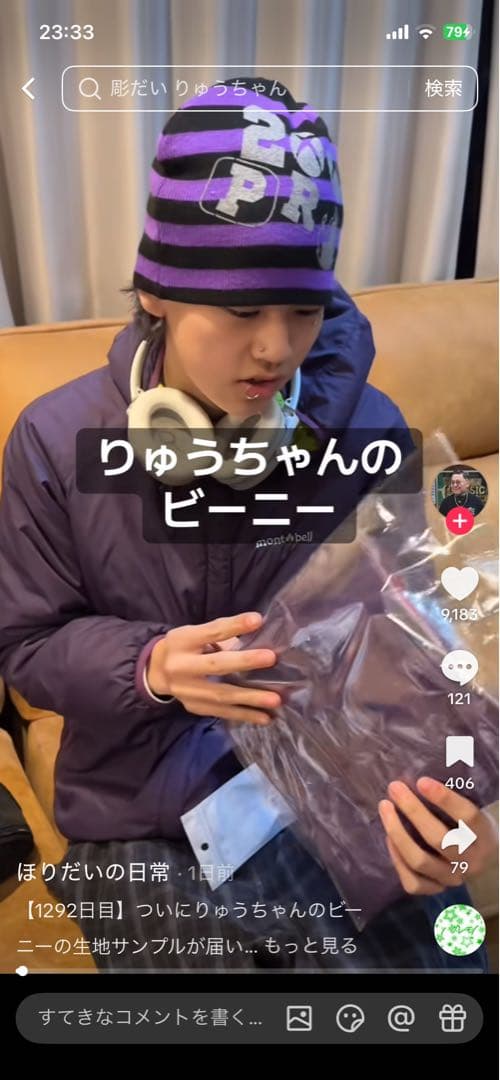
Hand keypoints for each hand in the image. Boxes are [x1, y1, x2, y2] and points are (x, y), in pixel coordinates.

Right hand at [146, 611, 280, 724]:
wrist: (157, 672)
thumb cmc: (186, 648)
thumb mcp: (195, 634)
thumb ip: (221, 635)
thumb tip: (259, 634)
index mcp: (183, 641)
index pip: (211, 631)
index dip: (234, 626)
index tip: (257, 620)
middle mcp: (181, 666)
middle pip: (216, 664)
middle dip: (245, 662)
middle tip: (271, 658)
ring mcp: (186, 691)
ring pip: (221, 695)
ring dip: (250, 699)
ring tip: (275, 700)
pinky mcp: (194, 707)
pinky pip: (222, 712)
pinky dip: (244, 715)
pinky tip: (265, 717)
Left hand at [378, 777, 498, 895]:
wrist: (485, 857)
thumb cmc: (472, 824)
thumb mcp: (474, 807)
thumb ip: (454, 796)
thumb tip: (422, 775)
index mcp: (485, 835)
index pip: (467, 817)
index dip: (444, 799)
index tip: (421, 781)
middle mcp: (471, 860)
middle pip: (438, 839)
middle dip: (413, 811)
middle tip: (395, 788)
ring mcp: (453, 878)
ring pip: (420, 860)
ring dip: (397, 832)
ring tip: (385, 807)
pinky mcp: (437, 889)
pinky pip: (412, 881)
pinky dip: (397, 859)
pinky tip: (389, 837)